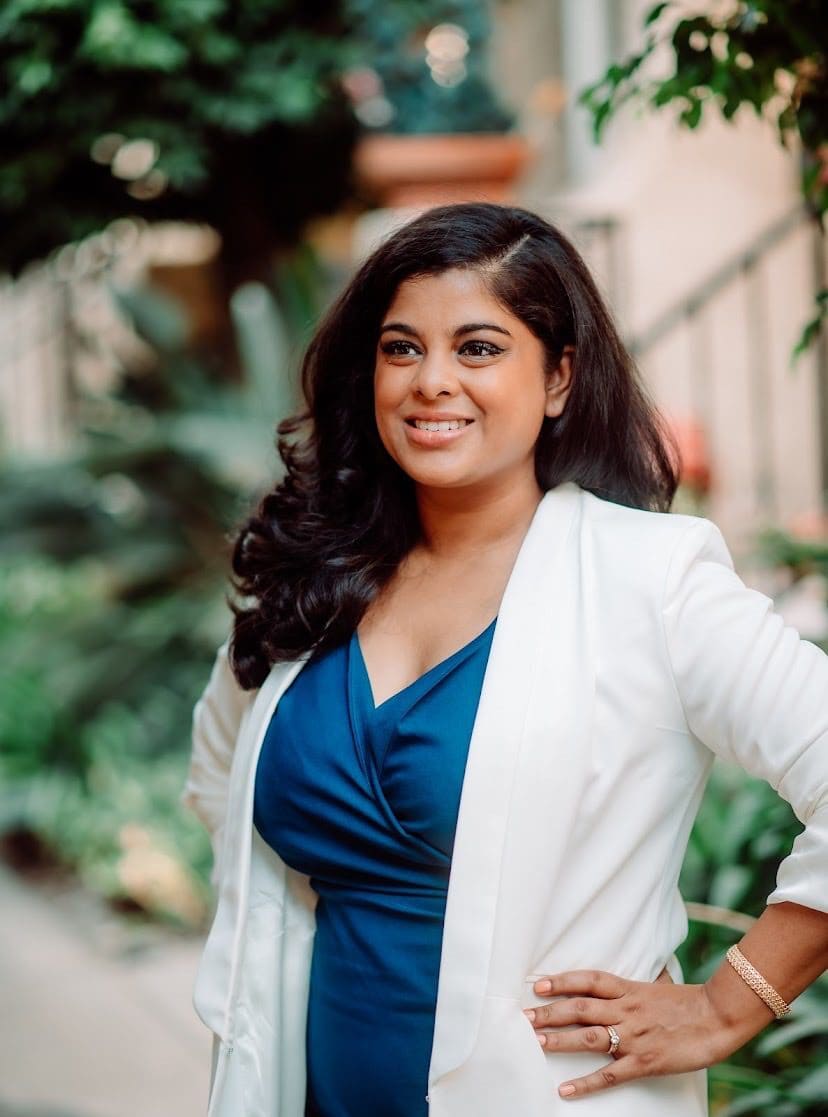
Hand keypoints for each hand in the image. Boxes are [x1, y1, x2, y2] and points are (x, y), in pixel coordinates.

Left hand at [523, 967, 741, 1099]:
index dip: (561, 981)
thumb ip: (637, 986)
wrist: (718, 1016)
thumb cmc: (689, 1002)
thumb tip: (626, 982)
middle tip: (524, 1015)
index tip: (537, 984)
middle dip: (550, 1012)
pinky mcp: (645, 1061)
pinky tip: (566, 1089)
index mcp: (629, 990)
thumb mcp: (657, 986)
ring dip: (560, 1040)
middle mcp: (626, 1010)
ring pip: (589, 1037)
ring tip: (535, 1042)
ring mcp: (634, 1036)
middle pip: (580, 1007)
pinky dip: (586, 1083)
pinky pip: (610, 1074)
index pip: (588, 980)